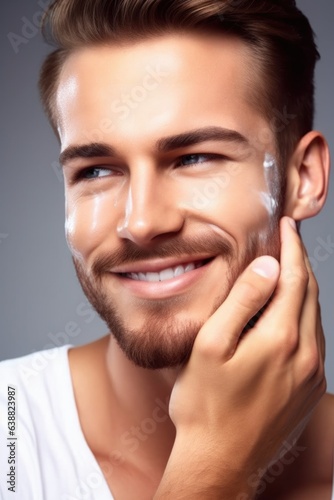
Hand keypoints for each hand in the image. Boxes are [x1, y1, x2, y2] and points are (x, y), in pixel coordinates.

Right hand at [155, 217, 325, 497]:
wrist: (221, 461)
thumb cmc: (206, 405)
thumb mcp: (211, 345)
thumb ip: (242, 302)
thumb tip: (268, 267)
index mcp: (281, 338)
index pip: (294, 278)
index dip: (292, 248)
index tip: (288, 227)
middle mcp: (305, 354)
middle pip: (310, 294)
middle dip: (301, 262)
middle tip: (291, 240)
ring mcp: (311, 374)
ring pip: (315, 316)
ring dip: (304, 288)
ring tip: (290, 270)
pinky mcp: (309, 389)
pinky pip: (314, 341)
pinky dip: (305, 316)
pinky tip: (290, 313)